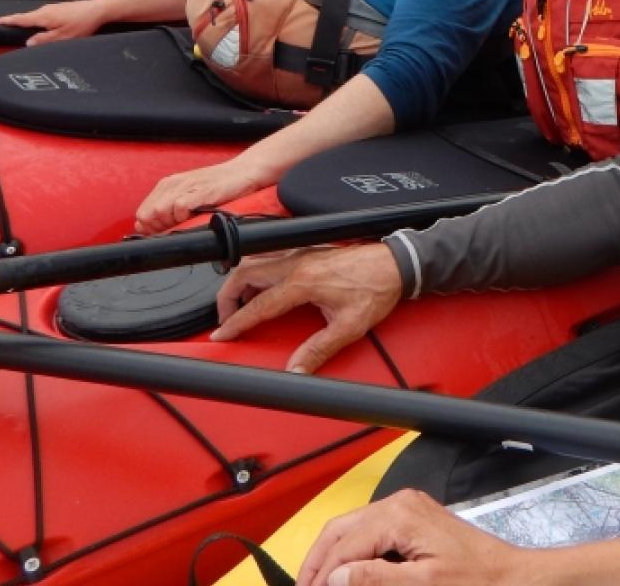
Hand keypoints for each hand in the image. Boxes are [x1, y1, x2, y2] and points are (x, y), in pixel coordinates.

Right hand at [0, 0, 104, 44]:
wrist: (98, 10)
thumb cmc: (82, 23)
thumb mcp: (62, 37)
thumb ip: (43, 41)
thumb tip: (28, 43)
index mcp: (43, 16)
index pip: (19, 19)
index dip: (5, 21)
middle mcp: (45, 10)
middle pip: (25, 18)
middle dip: (14, 23)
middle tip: (2, 28)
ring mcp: (52, 9)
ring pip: (35, 18)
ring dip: (27, 24)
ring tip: (20, 32)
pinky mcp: (59, 10)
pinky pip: (44, 17)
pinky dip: (38, 23)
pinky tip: (42, 30)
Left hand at [134, 156, 273, 234]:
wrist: (243, 172)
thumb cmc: (218, 187)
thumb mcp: (188, 195)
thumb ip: (168, 209)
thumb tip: (144, 227)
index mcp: (167, 185)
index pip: (142, 212)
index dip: (150, 228)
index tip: (163, 232)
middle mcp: (172, 184)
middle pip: (148, 214)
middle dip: (159, 227)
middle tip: (177, 227)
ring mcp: (185, 186)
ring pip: (160, 211)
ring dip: (171, 222)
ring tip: (187, 220)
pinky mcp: (199, 191)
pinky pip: (179, 208)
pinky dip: (184, 217)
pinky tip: (195, 215)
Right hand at [212, 243, 402, 373]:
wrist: (395, 263)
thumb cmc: (376, 289)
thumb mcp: (348, 327)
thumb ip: (318, 349)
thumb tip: (296, 370)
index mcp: (303, 282)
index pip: (258, 305)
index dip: (236, 322)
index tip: (223, 334)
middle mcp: (296, 263)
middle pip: (246, 273)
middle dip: (227, 296)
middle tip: (226, 319)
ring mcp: (301, 253)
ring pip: (256, 260)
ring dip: (241, 280)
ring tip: (239, 304)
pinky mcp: (307, 250)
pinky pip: (271, 256)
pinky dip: (256, 270)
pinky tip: (262, 285)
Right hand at [297, 488, 527, 585]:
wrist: (510, 575)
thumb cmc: (477, 580)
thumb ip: (376, 579)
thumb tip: (335, 577)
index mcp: (400, 516)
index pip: (344, 545)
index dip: (322, 574)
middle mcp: (399, 504)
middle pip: (340, 530)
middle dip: (318, 562)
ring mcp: (406, 508)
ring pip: (351, 529)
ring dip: (333, 556)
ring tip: (320, 583)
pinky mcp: (411, 518)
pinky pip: (369, 532)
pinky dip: (352, 552)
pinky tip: (347, 574)